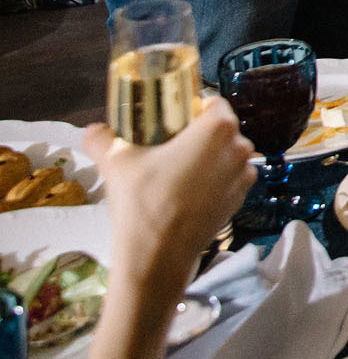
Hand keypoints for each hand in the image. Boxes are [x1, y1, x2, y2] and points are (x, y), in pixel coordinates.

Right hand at [81, 98, 254, 296]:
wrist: (158, 255)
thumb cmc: (142, 203)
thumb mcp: (116, 163)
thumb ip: (102, 139)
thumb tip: (92, 130)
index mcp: (218, 128)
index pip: (212, 102)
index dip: (191, 107)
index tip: (171, 118)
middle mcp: (239, 147)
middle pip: (221, 128)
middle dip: (197, 133)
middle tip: (167, 144)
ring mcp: (244, 175)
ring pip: (226, 154)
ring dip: (207, 157)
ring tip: (175, 170)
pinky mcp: (241, 198)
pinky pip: (229, 177)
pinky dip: (213, 179)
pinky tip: (186, 190)